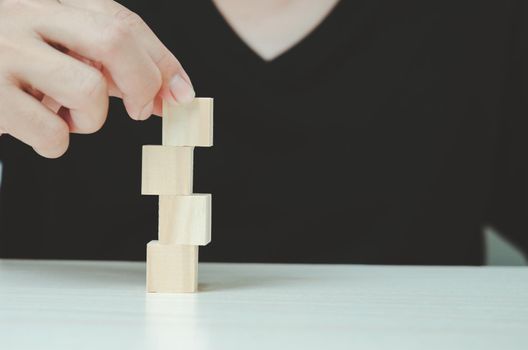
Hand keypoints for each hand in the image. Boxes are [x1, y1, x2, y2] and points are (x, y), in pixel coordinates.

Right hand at [0, 0, 194, 157]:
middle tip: (140, 110)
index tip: (183, 94)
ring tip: (71, 117)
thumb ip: (106, 60)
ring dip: (93, 118)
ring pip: (87, 89)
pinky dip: (59, 143)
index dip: (163, 61)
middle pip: (113, 39)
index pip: (124, 21)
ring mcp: (2, 51)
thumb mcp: (57, 46)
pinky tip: (42, 131)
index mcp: (50, 0)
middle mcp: (25, 13)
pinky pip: (51, 132)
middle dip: (143, 82)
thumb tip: (169, 92)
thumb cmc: (9, 60)